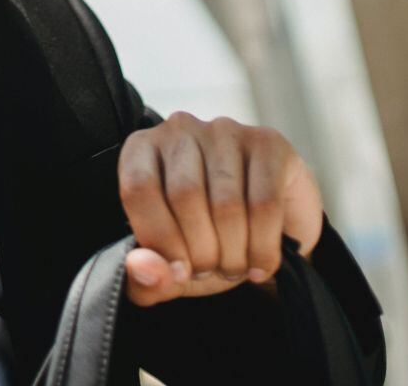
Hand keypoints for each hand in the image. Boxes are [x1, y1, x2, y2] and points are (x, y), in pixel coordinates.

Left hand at [116, 111, 321, 305]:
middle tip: (212, 271)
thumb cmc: (205, 242)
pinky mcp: (267, 142)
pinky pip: (265, 204)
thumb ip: (145, 277)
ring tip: (235, 268)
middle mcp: (180, 130)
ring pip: (226, 203)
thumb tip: (141, 268)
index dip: (159, 239)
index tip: (179, 272)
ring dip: (233, 254)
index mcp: (141, 149)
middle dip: (201, 251)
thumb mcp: (169, 268)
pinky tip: (261, 264)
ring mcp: (225, 131)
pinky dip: (262, 247)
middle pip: (185, 195)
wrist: (266, 234)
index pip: (139, 189)